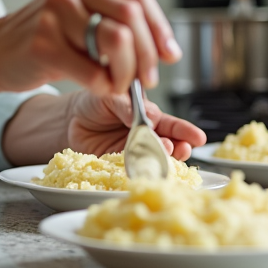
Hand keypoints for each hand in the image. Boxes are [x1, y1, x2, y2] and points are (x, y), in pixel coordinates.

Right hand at [0, 0, 181, 95]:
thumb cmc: (42, 42)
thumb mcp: (79, 22)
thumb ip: (116, 27)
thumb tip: (165, 51)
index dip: (159, 27)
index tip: (169, 54)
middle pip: (130, 15)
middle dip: (147, 53)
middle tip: (147, 80)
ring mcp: (54, 13)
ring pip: (116, 39)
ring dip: (127, 72)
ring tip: (119, 85)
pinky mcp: (43, 43)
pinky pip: (91, 70)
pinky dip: (104, 86)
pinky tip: (100, 88)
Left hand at [66, 91, 206, 160]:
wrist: (69, 119)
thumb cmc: (94, 102)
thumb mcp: (112, 97)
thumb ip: (129, 106)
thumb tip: (151, 116)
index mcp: (148, 116)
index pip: (170, 124)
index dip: (185, 131)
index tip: (198, 137)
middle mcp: (145, 136)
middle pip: (169, 145)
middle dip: (179, 147)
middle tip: (182, 148)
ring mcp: (134, 152)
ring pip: (154, 159)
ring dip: (163, 160)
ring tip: (166, 155)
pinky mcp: (119, 166)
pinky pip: (133, 169)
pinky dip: (140, 171)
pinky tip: (145, 169)